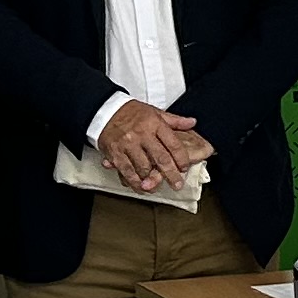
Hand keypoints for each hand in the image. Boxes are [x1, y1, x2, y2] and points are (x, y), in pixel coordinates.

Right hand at [95, 98, 212, 192]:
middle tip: (177, 184)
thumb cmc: (131, 112)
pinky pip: (126, 171)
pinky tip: (140, 187)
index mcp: (154, 123)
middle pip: (161, 159)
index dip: (181, 158)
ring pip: (143, 168)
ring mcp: (128, 144)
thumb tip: (192, 122)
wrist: (104, 110)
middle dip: (171, 174)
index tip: (184, 167)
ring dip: (151, 180)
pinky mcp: (115, 153)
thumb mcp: (155, 112)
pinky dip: (134, 182)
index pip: (173, 144)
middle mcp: (142, 134)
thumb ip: (174, 120)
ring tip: (156, 187)